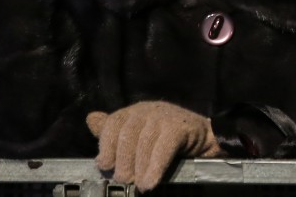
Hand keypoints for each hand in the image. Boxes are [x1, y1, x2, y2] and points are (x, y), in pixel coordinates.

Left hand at [87, 101, 223, 191]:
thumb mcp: (139, 135)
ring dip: (139, 167)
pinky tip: (150, 183)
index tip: (104, 165)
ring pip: (145, 142)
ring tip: (138, 185)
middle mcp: (148, 110)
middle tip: (124, 180)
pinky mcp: (181, 127)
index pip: (113, 123)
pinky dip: (155, 167)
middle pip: (128, 133)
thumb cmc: (167, 140)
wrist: (205, 138)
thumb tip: (90, 119)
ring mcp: (165, 116)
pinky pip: (164, 148)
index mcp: (135, 112)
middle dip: (123, 160)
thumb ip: (115, 131)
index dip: (106, 144)